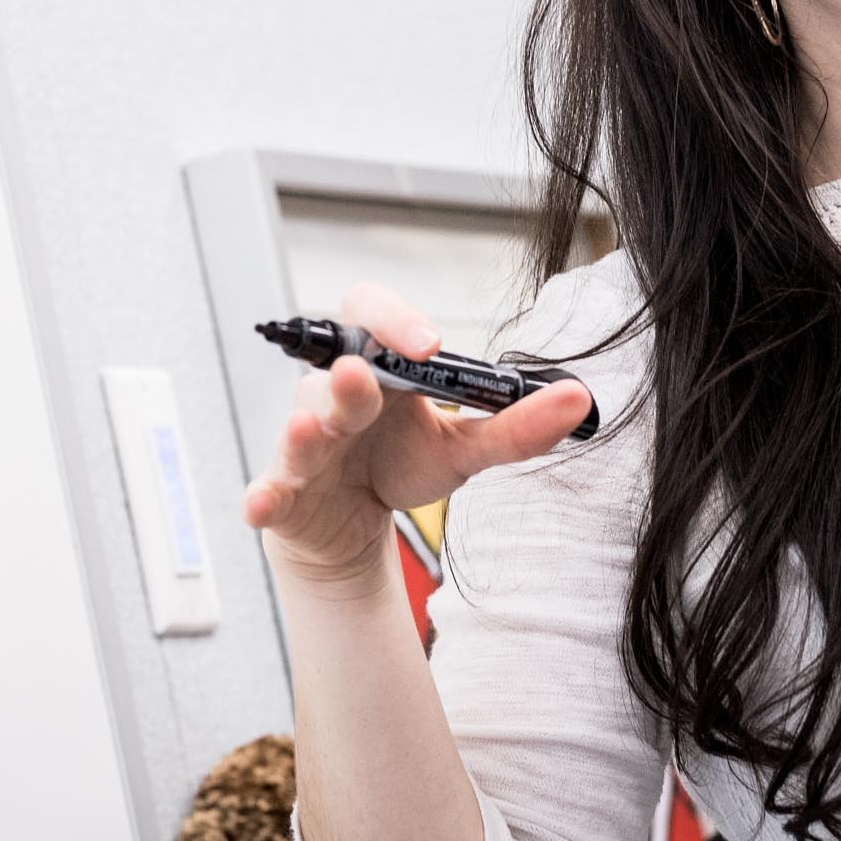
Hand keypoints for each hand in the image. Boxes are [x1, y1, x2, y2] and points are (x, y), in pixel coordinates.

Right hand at [241, 280, 593, 589]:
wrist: (351, 527)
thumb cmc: (398, 466)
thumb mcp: (463, 450)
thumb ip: (516, 426)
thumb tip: (579, 398)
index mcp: (376, 366)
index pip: (372, 313)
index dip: (395, 319)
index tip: (429, 343)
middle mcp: (331, 394)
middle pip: (331, 371)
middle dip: (349, 376)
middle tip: (364, 374)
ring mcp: (302, 443)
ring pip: (298, 427)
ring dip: (304, 428)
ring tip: (310, 428)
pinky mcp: (282, 492)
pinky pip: (265, 491)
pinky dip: (262, 498)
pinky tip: (261, 505)